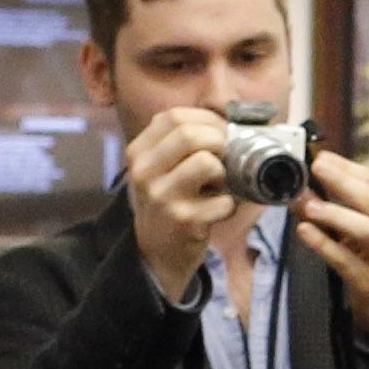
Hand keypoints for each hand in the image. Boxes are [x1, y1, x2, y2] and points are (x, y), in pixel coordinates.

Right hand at [123, 105, 243, 301]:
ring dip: (225, 172)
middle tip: (228, 154)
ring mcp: (162, 197)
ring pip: (206, 163)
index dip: (207, 120)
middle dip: (220, 140)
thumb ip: (179, 142)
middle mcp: (145, 172)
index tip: (222, 132)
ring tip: (220, 184)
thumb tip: (225, 120)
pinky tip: (219, 210)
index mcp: (138, 152)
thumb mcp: (159, 168)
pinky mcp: (184, 220)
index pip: (173, 116)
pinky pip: (223, 201)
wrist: (156, 252)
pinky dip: (230, 205)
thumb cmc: (167, 202)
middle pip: (190, 134)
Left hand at [294, 150, 368, 346]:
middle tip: (316, 169)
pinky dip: (323, 244)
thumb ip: (341, 205)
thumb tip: (302, 184)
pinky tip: (304, 231)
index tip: (320, 157)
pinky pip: (346, 261)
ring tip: (308, 204)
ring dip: (335, 214)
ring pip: (367, 230)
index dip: (347, 168)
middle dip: (343, 182)